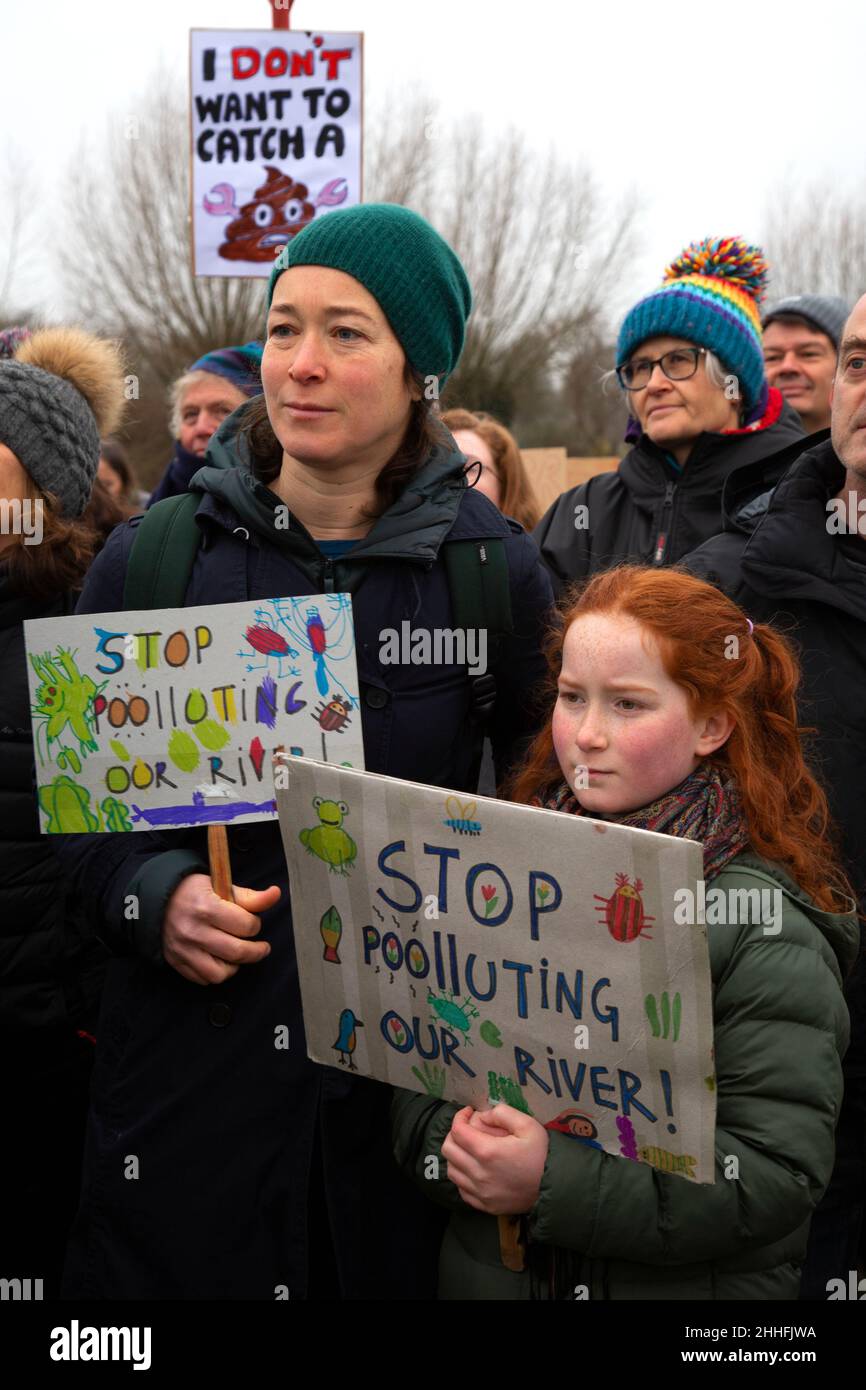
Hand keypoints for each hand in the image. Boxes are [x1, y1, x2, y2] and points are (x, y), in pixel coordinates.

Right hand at [161, 873, 280, 984]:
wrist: (157, 899)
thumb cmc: (192, 891)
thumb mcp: (220, 885)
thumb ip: (249, 896)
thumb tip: (275, 894)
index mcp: (206, 908)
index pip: (246, 926)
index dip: (255, 924)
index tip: (252, 922)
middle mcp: (194, 931)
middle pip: (237, 952)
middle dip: (256, 951)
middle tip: (261, 948)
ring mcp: (183, 949)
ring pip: (220, 973)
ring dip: (234, 966)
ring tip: (237, 955)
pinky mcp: (176, 961)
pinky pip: (203, 979)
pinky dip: (215, 973)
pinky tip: (219, 960)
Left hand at [441, 1104, 548, 1214]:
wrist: (555, 1187)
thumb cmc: (542, 1154)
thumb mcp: (528, 1124)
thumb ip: (502, 1113)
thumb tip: (483, 1115)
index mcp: (488, 1152)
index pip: (457, 1131)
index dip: (460, 1117)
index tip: (469, 1112)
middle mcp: (479, 1174)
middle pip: (449, 1150)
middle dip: (455, 1134)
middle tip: (468, 1129)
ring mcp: (480, 1192)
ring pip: (451, 1171)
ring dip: (456, 1156)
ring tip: (470, 1149)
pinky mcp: (484, 1205)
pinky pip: (461, 1189)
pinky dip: (462, 1176)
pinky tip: (474, 1169)